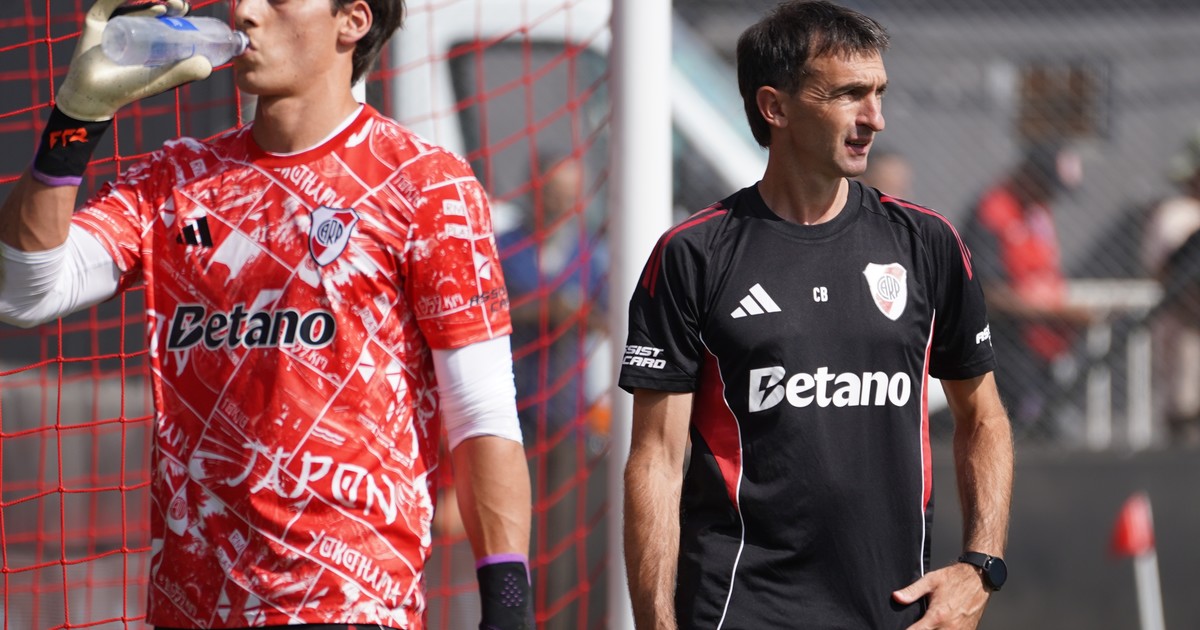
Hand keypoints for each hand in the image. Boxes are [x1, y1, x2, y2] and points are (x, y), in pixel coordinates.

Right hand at [56, 0, 212, 120]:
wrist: (93, 95)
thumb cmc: (128, 88)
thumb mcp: (159, 79)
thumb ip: (183, 73)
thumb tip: (208, 66)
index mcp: (149, 36)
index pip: (166, 17)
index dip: (177, 9)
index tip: (186, 9)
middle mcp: (132, 26)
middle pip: (151, 5)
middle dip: (168, 2)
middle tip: (180, 6)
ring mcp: (114, 21)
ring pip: (133, 1)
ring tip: (168, 5)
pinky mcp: (96, 20)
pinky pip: (108, 2)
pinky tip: (141, 0)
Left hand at [892, 562, 990, 629]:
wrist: (978, 578)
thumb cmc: (955, 578)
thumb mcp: (930, 580)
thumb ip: (912, 591)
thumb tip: (896, 597)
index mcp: (938, 616)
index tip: (902, 628)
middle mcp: (950, 627)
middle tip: (915, 626)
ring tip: (926, 626)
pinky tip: (938, 627)